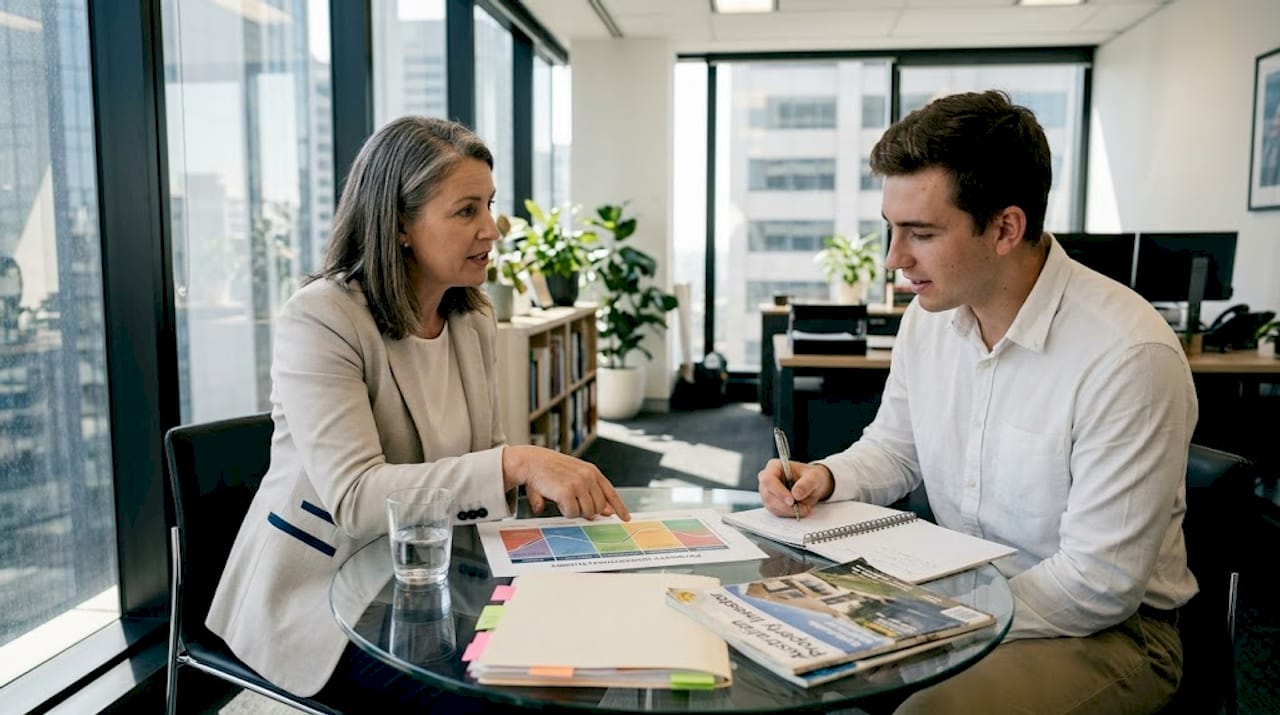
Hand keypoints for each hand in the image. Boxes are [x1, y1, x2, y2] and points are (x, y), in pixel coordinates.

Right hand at [503, 446, 630, 520]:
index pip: (611, 492)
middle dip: (587, 511)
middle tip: (573, 504)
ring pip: (587, 512)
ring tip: (563, 499)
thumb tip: (605, 511)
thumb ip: (590, 492)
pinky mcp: (567, 492)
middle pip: (599, 507)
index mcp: (592, 471)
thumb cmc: (550, 469)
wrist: (530, 461)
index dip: (619, 507)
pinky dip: (565, 512)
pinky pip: (572, 514)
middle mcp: (588, 477)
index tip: (625, 518)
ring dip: (575, 511)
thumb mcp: (574, 476)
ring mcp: (579, 484)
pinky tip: (557, 501)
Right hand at [757, 459, 832, 517]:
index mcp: (774, 466)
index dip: (779, 492)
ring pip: (772, 506)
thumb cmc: (811, 477)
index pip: (769, 480)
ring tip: (804, 508)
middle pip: (768, 495)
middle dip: (786, 505)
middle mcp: (767, 479)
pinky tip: (799, 510)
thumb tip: (796, 494)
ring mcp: (767, 492)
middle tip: (803, 508)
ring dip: (789, 511)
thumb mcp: (814, 477)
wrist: (813, 485)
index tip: (791, 501)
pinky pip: (776, 512)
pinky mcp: (771, 503)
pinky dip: (788, 513)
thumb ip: (806, 484)